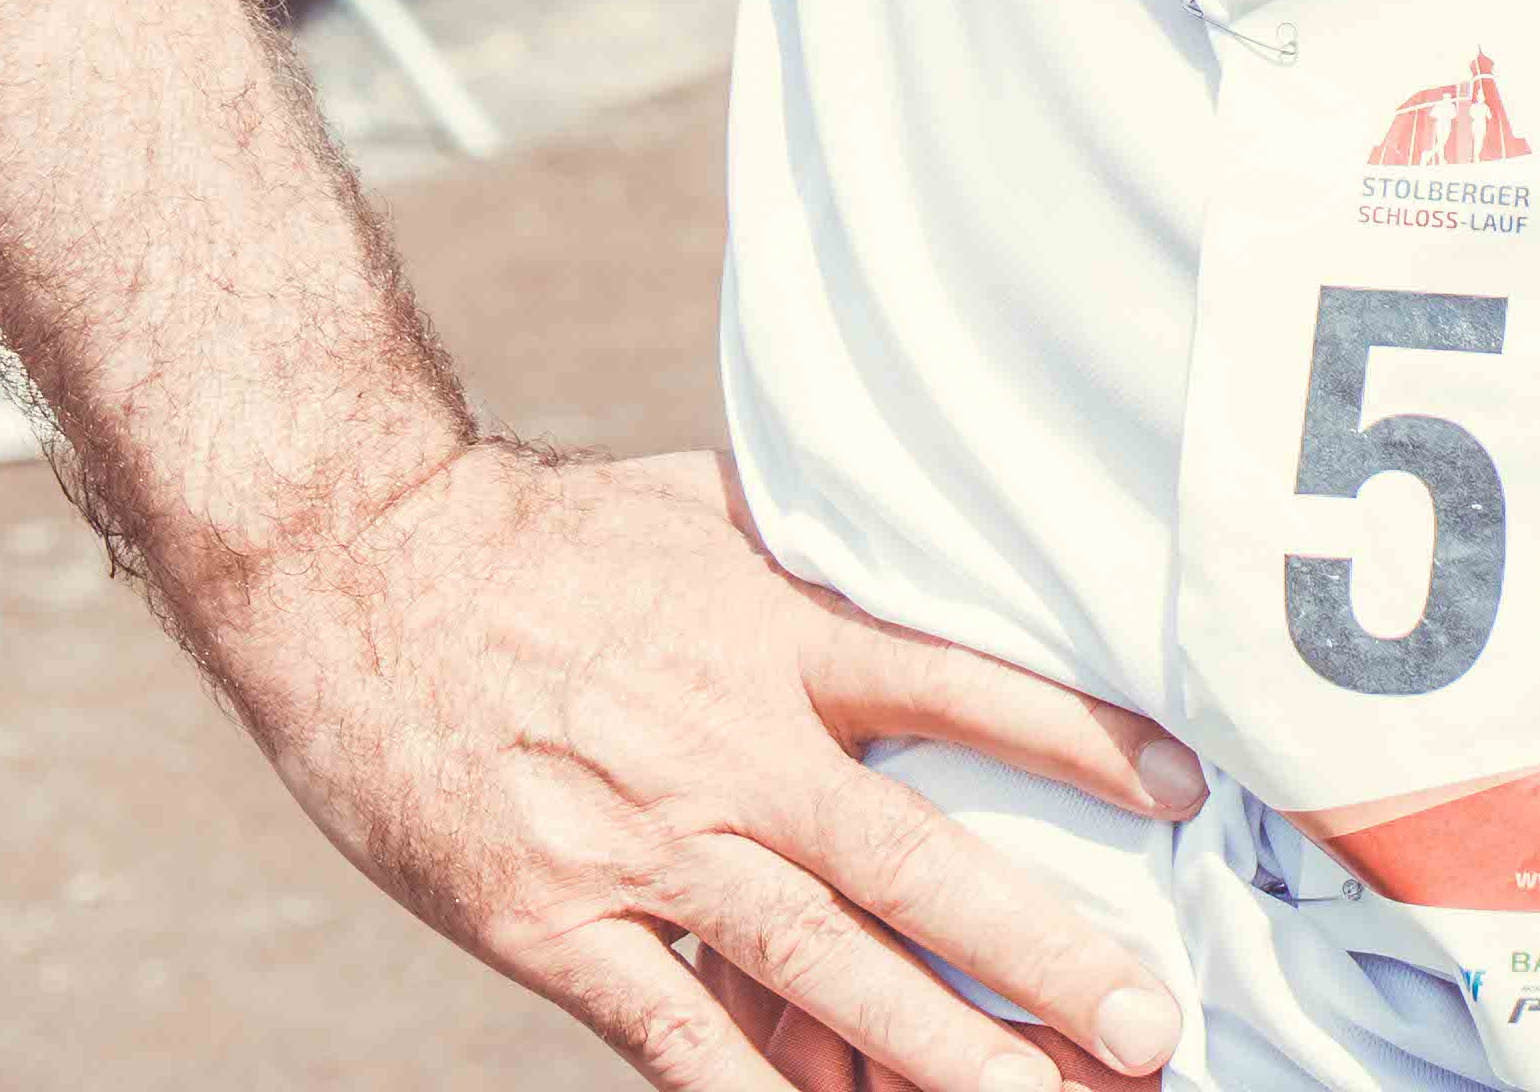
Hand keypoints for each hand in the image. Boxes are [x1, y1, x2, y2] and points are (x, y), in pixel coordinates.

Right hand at [183, 439, 1200, 1091]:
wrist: (355, 562)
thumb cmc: (542, 529)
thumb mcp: (708, 505)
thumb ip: (820, 545)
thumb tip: (930, 530)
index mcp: (779, 634)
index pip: (963, 686)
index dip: (1077, 737)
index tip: (1184, 790)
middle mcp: (732, 748)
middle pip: (914, 864)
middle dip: (1038, 952)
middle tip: (1150, 1028)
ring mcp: (645, 845)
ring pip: (818, 968)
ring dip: (934, 1049)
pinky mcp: (554, 921)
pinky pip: (675, 1029)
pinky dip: (757, 1090)